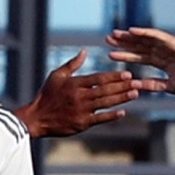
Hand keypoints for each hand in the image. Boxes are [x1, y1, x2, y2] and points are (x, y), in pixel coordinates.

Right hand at [20, 52, 142, 139]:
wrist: (37, 118)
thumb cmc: (47, 95)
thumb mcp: (57, 76)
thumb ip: (72, 64)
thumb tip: (84, 51)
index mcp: (74, 84)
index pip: (98, 78)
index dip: (114, 76)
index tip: (127, 73)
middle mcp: (79, 96)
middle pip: (105, 90)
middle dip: (123, 86)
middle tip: (137, 82)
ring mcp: (81, 110)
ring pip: (105, 103)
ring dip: (121, 98)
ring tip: (134, 94)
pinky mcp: (82, 123)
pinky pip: (99, 119)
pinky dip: (111, 116)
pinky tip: (123, 112)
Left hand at [107, 27, 174, 95]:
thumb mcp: (169, 86)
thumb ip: (153, 85)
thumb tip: (135, 86)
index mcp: (162, 62)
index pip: (140, 57)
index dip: (126, 55)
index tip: (111, 55)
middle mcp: (162, 52)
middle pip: (138, 46)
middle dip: (123, 44)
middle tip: (106, 41)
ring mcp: (167, 46)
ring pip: (143, 39)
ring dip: (129, 36)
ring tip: (114, 34)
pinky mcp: (172, 41)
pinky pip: (155, 35)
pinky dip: (144, 32)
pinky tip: (131, 31)